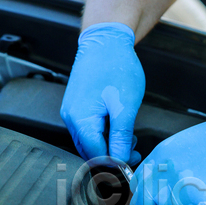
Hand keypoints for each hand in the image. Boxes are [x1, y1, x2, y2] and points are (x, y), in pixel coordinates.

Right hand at [61, 23, 143, 163]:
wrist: (106, 41)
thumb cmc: (116, 68)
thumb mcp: (125, 107)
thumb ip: (121, 137)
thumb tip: (120, 161)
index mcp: (81, 121)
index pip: (96, 155)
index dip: (115, 163)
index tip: (132, 163)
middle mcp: (71, 119)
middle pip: (90, 151)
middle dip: (113, 155)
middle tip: (134, 150)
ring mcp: (71, 112)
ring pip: (89, 141)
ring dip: (109, 144)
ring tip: (129, 136)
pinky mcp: (76, 106)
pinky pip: (88, 129)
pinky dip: (104, 133)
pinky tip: (118, 125)